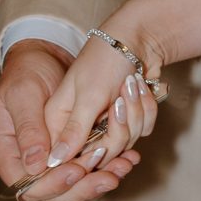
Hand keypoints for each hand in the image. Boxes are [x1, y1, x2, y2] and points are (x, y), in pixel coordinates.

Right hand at [0, 39, 139, 200]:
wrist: (47, 58)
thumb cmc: (28, 71)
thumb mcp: (25, 95)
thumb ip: (30, 129)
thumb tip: (35, 165)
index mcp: (8, 152)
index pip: (28, 186)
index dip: (53, 184)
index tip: (76, 170)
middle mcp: (30, 162)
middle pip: (56, 195)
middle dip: (84, 187)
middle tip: (109, 176)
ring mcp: (52, 161)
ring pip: (77, 187)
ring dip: (102, 179)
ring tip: (124, 165)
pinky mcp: (72, 154)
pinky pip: (90, 172)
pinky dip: (109, 167)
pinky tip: (127, 158)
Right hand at [42, 32, 158, 172]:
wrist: (137, 39)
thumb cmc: (104, 60)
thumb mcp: (88, 96)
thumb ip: (73, 130)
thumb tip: (53, 161)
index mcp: (58, 121)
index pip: (65, 159)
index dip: (85, 159)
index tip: (103, 147)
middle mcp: (79, 127)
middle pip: (101, 155)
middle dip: (119, 128)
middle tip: (119, 101)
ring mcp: (104, 125)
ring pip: (126, 144)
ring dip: (135, 112)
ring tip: (131, 85)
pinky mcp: (127, 121)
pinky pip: (142, 131)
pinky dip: (146, 109)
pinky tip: (140, 87)